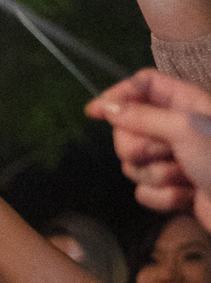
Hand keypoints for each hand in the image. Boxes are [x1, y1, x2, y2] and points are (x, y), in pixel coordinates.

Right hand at [89, 69, 210, 225]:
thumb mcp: (184, 129)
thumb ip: (143, 116)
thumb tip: (107, 106)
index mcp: (183, 103)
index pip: (143, 86)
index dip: (119, 95)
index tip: (95, 111)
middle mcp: (174, 128)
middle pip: (128, 130)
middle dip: (139, 148)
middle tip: (163, 152)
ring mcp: (171, 159)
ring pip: (133, 164)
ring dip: (156, 175)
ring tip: (184, 176)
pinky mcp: (170, 188)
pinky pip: (144, 191)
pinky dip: (164, 197)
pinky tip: (187, 195)